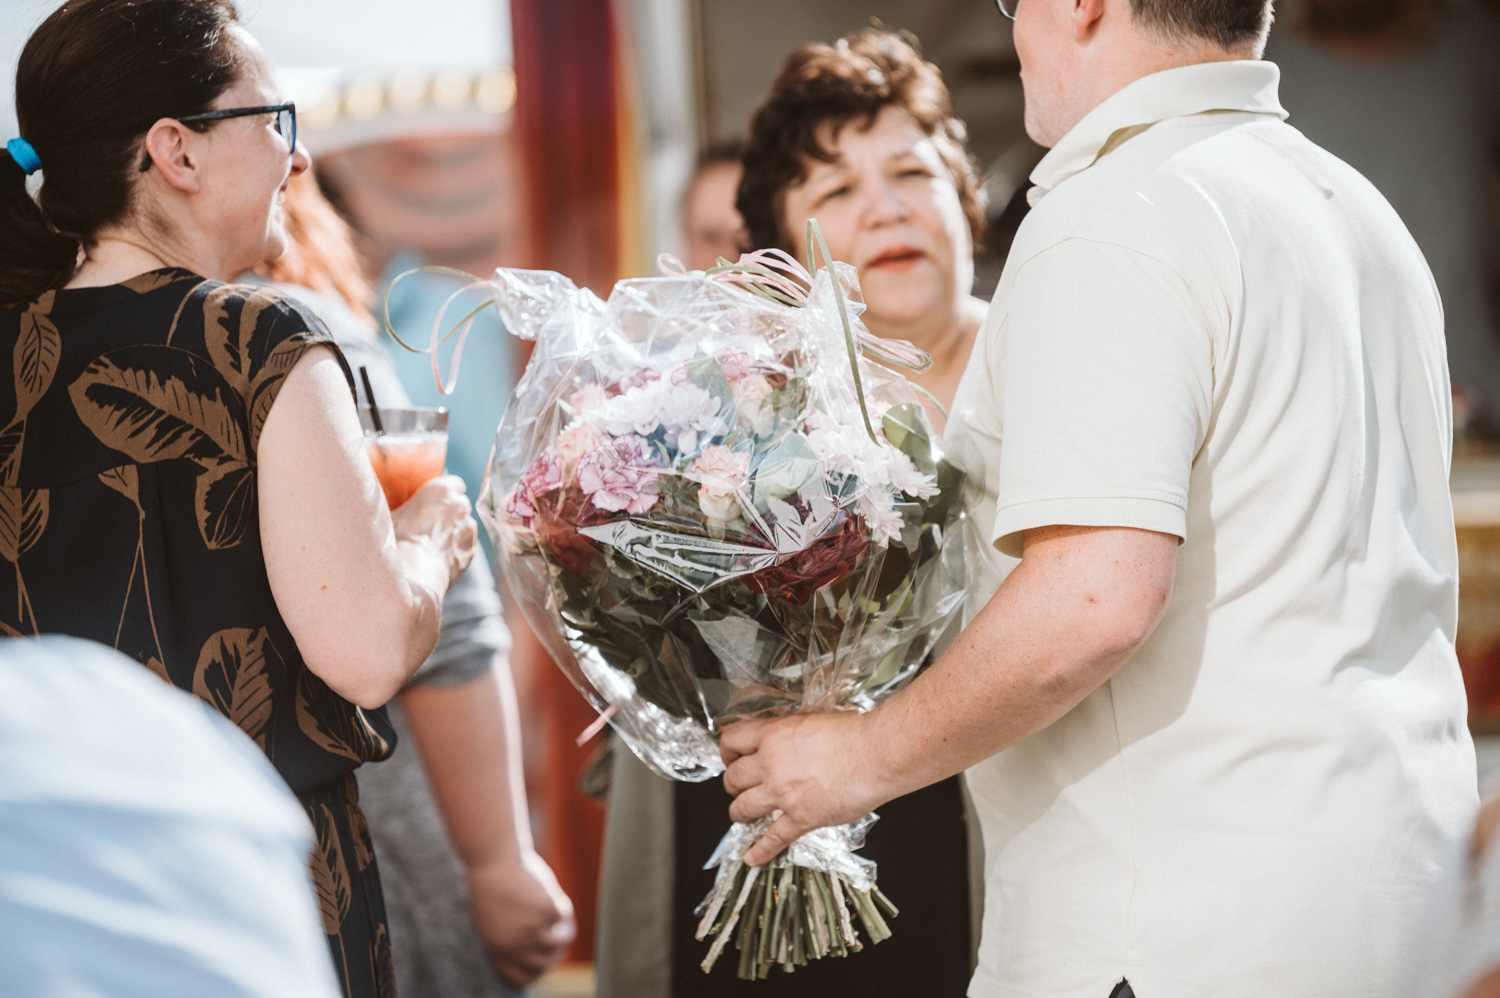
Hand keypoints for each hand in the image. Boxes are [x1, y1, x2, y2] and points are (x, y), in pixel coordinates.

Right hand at [391, 475, 476, 591]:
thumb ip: (399, 504)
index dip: (445, 493)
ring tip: (433, 543)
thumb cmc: (395, 541)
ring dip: (455, 530)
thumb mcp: (388, 514)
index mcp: (441, 490)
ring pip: (464, 525)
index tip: (435, 501)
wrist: (412, 575)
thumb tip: (381, 500)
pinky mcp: (471, 551)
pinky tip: (438, 557)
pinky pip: (465, 545)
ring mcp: (468, 528)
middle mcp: (460, 506)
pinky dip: (456, 549)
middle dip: (450, 511)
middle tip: (431, 523)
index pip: (454, 483)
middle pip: (460, 504)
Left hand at [465, 849, 575, 985]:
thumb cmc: (492, 885)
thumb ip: (512, 937)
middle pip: (544, 963)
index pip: (520, 976)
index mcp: (497, 949)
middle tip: (560, 937)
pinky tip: (549, 890)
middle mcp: (515, 945)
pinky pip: (563, 915)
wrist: (493, 861)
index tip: (545, 959)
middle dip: (555, 953)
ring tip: (560, 914)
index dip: (536, 970)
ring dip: (564, 929)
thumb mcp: (496, 918)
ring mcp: (532, 930)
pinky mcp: (546, 912)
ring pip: (559, 941)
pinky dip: (560, 904)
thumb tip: (542, 950)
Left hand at [720, 711, 892, 866]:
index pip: (731, 741)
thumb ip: (789, 734)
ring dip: (738, 813)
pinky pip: (773, 838)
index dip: (727, 752)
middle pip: (733, 778)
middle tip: (738, 787)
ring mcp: (783, 793)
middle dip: (732, 785)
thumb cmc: (853, 733)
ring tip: (741, 815)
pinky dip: (761, 851)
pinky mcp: (801, 817)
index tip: (731, 758)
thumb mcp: (810, 721)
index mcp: (772, 735)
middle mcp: (771, 764)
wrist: (876, 753)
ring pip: (742, 807)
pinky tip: (752, 858)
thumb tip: (784, 741)